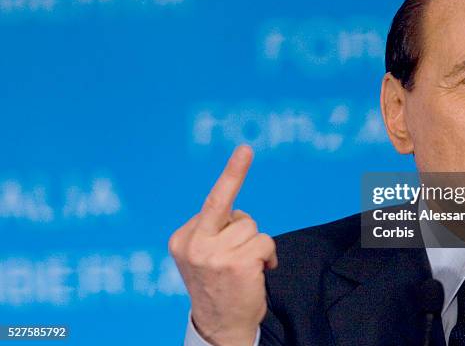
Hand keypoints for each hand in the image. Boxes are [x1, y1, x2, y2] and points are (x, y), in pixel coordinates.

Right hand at [169, 145, 277, 345]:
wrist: (220, 329)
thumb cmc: (217, 289)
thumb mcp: (202, 258)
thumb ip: (212, 232)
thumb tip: (238, 217)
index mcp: (182, 239)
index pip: (212, 202)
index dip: (232, 177)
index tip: (246, 149)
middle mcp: (194, 244)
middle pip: (234, 210)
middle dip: (241, 205)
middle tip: (242, 193)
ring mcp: (214, 254)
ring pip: (252, 227)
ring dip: (256, 246)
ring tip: (245, 269)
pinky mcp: (237, 263)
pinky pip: (265, 242)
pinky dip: (268, 256)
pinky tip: (258, 274)